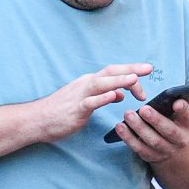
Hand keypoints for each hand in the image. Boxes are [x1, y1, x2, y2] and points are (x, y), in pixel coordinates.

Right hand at [32, 64, 150, 145]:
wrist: (38, 119)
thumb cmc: (62, 112)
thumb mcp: (87, 102)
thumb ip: (103, 96)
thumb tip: (120, 93)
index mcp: (90, 82)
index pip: (114, 72)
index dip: (131, 72)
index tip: (147, 75)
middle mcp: (86, 84)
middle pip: (111, 72)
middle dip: (131, 69)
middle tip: (150, 68)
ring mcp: (80, 95)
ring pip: (102, 83)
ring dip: (119, 80)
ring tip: (135, 78)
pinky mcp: (75, 109)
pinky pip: (91, 102)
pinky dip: (103, 98)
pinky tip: (115, 96)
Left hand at [116, 91, 188, 166]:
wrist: (175, 150)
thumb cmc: (175, 123)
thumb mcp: (182, 113)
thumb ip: (182, 101)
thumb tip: (183, 90)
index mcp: (188, 124)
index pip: (187, 115)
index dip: (183, 110)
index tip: (176, 103)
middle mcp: (180, 139)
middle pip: (169, 131)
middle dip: (156, 120)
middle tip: (143, 109)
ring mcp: (166, 150)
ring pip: (153, 141)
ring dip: (139, 128)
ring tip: (128, 115)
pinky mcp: (152, 157)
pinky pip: (139, 149)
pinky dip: (129, 138)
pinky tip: (120, 127)